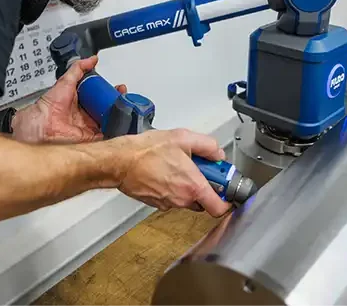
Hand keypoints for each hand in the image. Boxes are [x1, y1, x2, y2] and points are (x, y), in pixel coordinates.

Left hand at [11, 56, 126, 143]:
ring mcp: (88, 126)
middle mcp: (85, 114)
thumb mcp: (66, 80)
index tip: (118, 88)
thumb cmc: (49, 105)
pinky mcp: (90, 137)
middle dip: (117, 103)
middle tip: (124, 97)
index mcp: (81, 101)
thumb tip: (92, 59)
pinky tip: (121, 124)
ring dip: (118, 115)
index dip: (109, 92)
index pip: (100, 96)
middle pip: (106, 108)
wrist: (43, 123)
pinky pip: (105, 135)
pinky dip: (114, 131)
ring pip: (108, 121)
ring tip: (126, 108)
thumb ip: (79, 68)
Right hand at [111, 128, 231, 217]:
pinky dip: (172, 186)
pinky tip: (163, 170)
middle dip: (203, 185)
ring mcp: (169, 203)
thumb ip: (207, 145)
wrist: (120, 161)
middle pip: (203, 200)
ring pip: (187, 198)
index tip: (224, 186)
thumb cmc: (146, 151)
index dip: (226, 200)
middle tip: (197, 167)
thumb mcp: (182, 138)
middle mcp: (182, 199)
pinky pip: (172, 197)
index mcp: (193, 186)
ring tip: (176, 164)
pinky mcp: (156, 203)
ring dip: (186, 184)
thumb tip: (218, 154)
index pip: (220, 208)